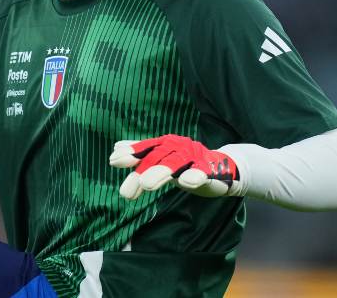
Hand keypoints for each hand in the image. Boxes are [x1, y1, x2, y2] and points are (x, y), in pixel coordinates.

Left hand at [109, 134, 238, 199]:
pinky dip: (195, 176)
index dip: (131, 153)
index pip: (146, 149)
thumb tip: (115, 148)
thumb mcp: (162, 160)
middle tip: (126, 191)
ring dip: (161, 172)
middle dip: (141, 171)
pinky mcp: (212, 171)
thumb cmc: (187, 164)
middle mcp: (179, 148)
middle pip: (157, 158)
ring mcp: (195, 159)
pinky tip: (188, 182)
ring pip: (176, 163)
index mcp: (166, 145)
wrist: (223, 167)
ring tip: (147, 184)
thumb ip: (141, 156)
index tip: (113, 160)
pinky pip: (203, 173)